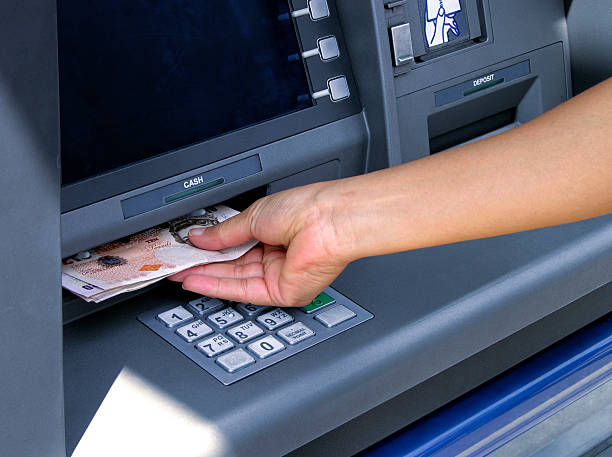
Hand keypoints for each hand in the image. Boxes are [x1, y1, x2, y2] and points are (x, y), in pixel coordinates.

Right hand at [169, 182, 350, 306]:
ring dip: (205, 277)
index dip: (210, 248)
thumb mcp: (253, 216)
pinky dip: (218, 287)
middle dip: (203, 265)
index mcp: (273, 232)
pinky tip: (197, 281)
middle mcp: (277, 255)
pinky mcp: (282, 292)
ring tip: (179, 273)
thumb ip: (223, 233)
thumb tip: (199, 237)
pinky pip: (244, 291)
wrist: (329, 221)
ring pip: (235, 279)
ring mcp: (280, 275)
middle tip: (176, 264)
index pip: (235, 245)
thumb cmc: (306, 209)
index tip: (188, 248)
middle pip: (233, 265)